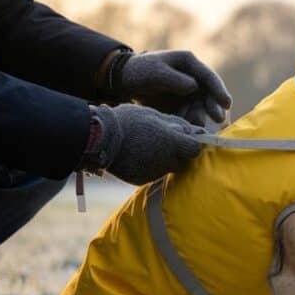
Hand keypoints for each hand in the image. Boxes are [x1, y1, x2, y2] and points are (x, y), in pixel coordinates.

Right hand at [83, 104, 205, 184]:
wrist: (99, 138)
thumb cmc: (128, 121)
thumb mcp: (154, 115)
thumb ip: (176, 124)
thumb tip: (195, 130)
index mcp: (172, 143)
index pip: (195, 149)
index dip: (193, 143)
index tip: (187, 138)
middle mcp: (166, 161)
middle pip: (182, 160)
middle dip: (178, 152)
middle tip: (163, 141)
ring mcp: (154, 172)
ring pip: (167, 167)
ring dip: (163, 159)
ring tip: (147, 146)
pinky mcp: (141, 179)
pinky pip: (151, 173)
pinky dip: (148, 166)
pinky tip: (136, 155)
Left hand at [112, 50, 231, 125]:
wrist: (124, 81)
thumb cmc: (140, 71)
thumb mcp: (155, 71)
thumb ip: (174, 79)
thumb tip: (194, 87)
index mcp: (189, 63)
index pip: (209, 77)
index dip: (219, 90)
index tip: (226, 104)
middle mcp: (193, 78)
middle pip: (209, 94)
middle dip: (213, 107)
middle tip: (218, 120)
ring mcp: (189, 93)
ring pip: (200, 107)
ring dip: (199, 117)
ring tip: (192, 125)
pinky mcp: (183, 105)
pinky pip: (190, 115)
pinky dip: (189, 122)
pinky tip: (185, 128)